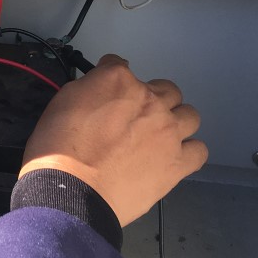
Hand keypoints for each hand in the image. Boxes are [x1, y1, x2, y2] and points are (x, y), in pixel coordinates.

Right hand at [19, 54, 206, 225]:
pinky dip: (187, 152)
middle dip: (151, 99)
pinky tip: (171, 159)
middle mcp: (151, 99)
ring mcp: (169, 131)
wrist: (72, 192)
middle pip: (166, 89)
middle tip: (133, 118)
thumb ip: (88, 89)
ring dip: (175, 122)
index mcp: (118, 80)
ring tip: (157, 138)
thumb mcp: (62, 102)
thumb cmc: (58, 147)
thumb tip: (98, 91)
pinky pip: (198, 150)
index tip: (103, 95)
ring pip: (190, 116)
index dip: (110, 80)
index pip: (120, 64)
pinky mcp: (178, 162)